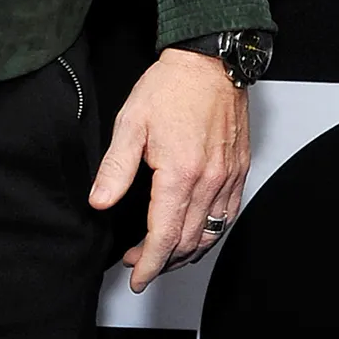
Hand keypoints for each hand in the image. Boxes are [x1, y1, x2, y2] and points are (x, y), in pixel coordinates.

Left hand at [88, 48, 248, 290]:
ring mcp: (228, 178)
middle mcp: (210, 182)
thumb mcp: (131, 122)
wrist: (209, 63)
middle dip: (161, 260)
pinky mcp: (239, 171)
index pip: (163, 236)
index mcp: (181, 174)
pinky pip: (227, 216)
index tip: (136, 275)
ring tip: (162, 253)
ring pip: (210, 234)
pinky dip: (209, 233)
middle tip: (139, 262)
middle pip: (187, 242)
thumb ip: (116, 167)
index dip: (148, 263)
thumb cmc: (171, 87)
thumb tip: (100, 201)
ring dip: (185, 252)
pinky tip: (194, 232)